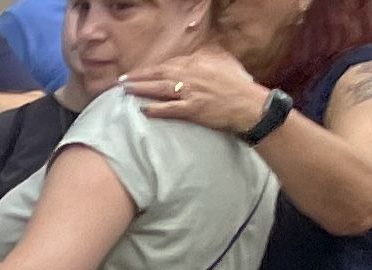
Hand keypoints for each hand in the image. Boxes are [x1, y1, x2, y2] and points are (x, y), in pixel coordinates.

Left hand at [125, 45, 262, 130]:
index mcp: (200, 63)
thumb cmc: (239, 85)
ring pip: (160, 88)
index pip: (170, 64)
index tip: (140, 72)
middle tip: (121, 80)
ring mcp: (191, 92)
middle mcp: (192, 75)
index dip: (153, 69)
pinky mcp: (192, 109)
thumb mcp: (225, 64)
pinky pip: (169, 109)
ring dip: (141, 89)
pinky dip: (155, 109)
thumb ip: (209, 58)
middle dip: (139, 76)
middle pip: (160, 73)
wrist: (249, 104)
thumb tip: (197, 57)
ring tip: (125, 91)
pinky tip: (143, 110)